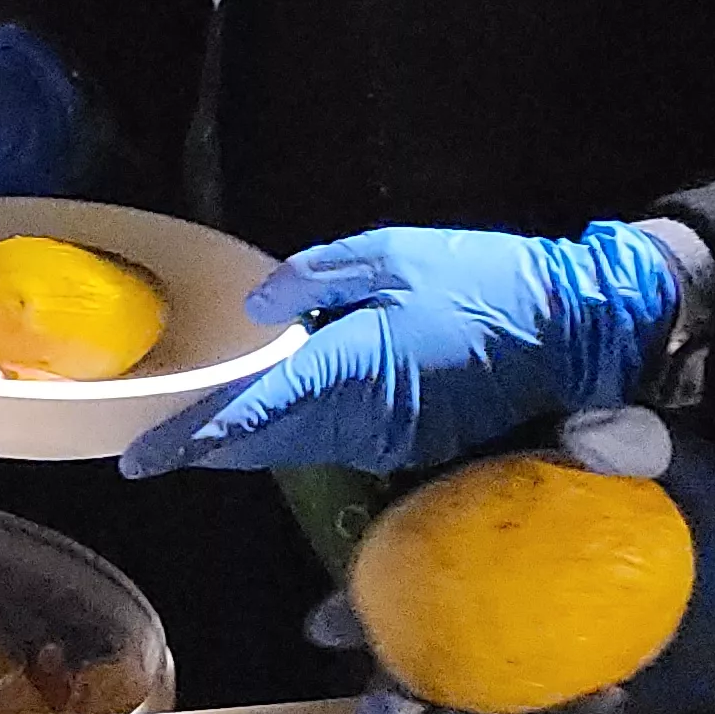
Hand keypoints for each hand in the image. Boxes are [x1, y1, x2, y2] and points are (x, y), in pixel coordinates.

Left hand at [117, 220, 680, 477]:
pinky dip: (296, 434)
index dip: (193, 437)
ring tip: (201, 428)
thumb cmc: (483, 279)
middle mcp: (363, 416)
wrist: (572, 328)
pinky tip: (275, 416)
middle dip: (210, 444)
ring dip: (250, 442)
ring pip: (299, 448)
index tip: (142, 460)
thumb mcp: (393, 253)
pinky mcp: (414, 443)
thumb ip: (319, 278)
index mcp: (351, 364)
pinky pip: (336, 444)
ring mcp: (391, 438)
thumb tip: (261, 309)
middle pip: (267, 442)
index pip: (253, 412)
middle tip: (156, 440)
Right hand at [302, 411, 714, 713]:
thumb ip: (633, 437)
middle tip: (376, 706)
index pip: (414, 550)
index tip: (331, 618)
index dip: (368, 586)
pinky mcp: (599, 680)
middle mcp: (512, 583)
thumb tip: (591, 429)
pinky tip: (603, 705)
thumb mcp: (667, 450)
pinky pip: (575, 706)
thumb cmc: (700, 493)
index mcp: (502, 519)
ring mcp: (550, 639)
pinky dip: (584, 710)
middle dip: (392, 675)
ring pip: (483, 686)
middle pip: (431, 631)